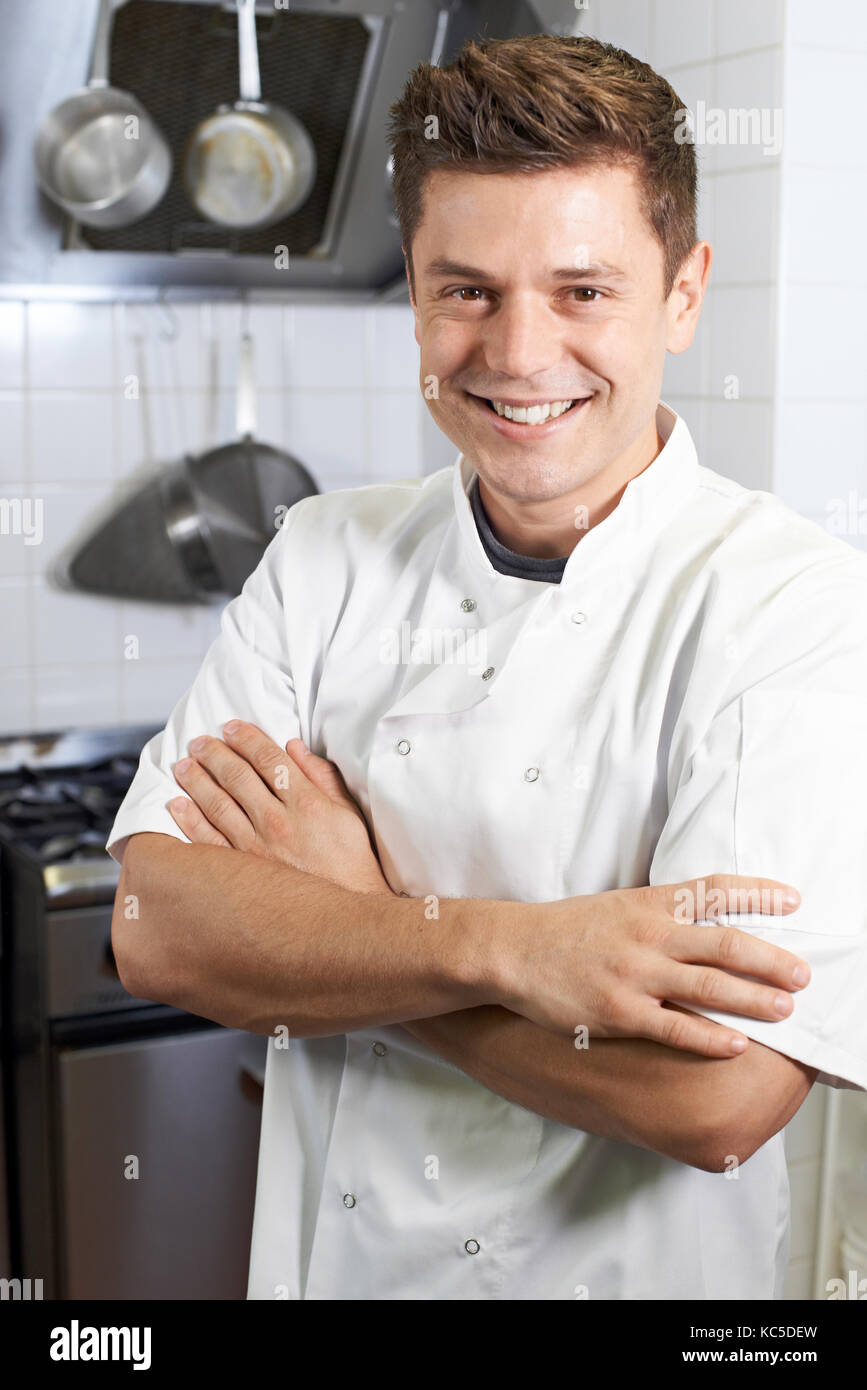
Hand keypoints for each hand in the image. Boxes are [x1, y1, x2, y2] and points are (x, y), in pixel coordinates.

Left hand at [169, 720, 392, 895]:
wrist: (344, 917)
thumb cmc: (351, 864)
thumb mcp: (348, 814)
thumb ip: (323, 777)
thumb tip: (295, 748)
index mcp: (306, 803)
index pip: (269, 759)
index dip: (246, 738)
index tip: (230, 727)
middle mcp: (278, 822)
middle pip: (237, 776)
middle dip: (214, 754)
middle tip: (199, 742)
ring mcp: (256, 848)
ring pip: (217, 804)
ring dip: (196, 780)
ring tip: (183, 765)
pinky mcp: (243, 872)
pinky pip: (208, 842)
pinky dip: (190, 821)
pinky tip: (178, 805)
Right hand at [495, 875, 810, 1056]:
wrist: (513, 950)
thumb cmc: (567, 930)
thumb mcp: (618, 906)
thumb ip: (662, 912)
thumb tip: (710, 919)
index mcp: (649, 904)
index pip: (715, 891)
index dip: (759, 893)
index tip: (794, 900)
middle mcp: (648, 935)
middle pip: (726, 943)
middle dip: (771, 959)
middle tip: (804, 973)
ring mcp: (635, 975)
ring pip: (709, 986)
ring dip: (754, 999)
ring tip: (787, 1009)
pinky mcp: (619, 1012)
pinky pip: (675, 1027)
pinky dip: (710, 1037)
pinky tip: (736, 1044)